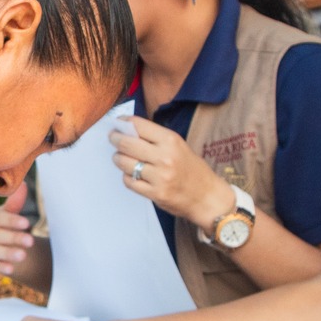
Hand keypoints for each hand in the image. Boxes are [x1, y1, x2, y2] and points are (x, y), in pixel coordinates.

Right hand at [0, 183, 33, 275]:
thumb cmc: (0, 224)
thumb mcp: (6, 213)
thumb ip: (13, 202)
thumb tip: (23, 185)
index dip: (9, 220)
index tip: (27, 223)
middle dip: (11, 238)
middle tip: (30, 241)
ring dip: (6, 253)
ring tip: (23, 255)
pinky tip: (11, 268)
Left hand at [110, 115, 234, 227]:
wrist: (207, 197)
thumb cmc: (193, 169)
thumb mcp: (179, 146)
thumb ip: (156, 138)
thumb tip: (128, 129)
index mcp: (171, 141)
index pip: (139, 126)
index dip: (124, 123)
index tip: (118, 124)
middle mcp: (164, 157)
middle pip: (127, 144)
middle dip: (115, 139)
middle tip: (113, 138)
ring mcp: (159, 177)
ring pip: (124, 163)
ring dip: (119, 158)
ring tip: (121, 157)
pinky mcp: (155, 193)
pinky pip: (129, 181)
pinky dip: (127, 176)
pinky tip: (132, 174)